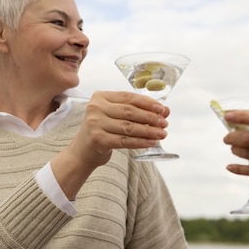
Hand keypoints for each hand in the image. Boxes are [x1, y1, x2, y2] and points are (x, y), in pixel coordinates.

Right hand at [51, 91, 168, 198]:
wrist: (83, 150)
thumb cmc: (103, 130)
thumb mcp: (115, 115)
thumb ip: (136, 111)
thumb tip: (164, 110)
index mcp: (101, 97)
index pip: (129, 97)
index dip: (148, 103)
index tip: (163, 109)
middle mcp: (96, 108)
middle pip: (130, 111)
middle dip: (150, 117)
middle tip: (164, 123)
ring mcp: (95, 124)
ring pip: (129, 127)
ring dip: (148, 130)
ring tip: (162, 134)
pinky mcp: (98, 139)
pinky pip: (124, 140)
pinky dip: (140, 142)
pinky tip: (151, 142)